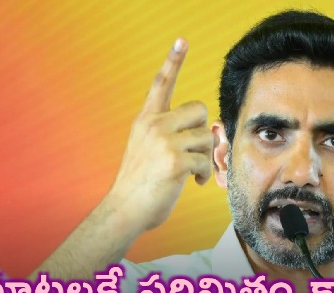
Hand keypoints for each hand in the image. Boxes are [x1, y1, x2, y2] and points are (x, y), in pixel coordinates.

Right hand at [110, 38, 213, 232]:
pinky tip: (195, 182)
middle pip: (200, 109)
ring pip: (207, 136)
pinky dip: (205, 174)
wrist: (125, 209)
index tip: (182, 40)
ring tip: (194, 171)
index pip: (161, 84)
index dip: (173, 61)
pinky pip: (206, 160)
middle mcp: (153, 125)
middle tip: (195, 149)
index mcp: (146, 119)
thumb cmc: (141, 183)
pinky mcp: (175, 161)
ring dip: (206, 156)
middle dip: (203, 130)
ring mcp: (164, 142)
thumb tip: (209, 131)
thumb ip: (169, 133)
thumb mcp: (147, 149)